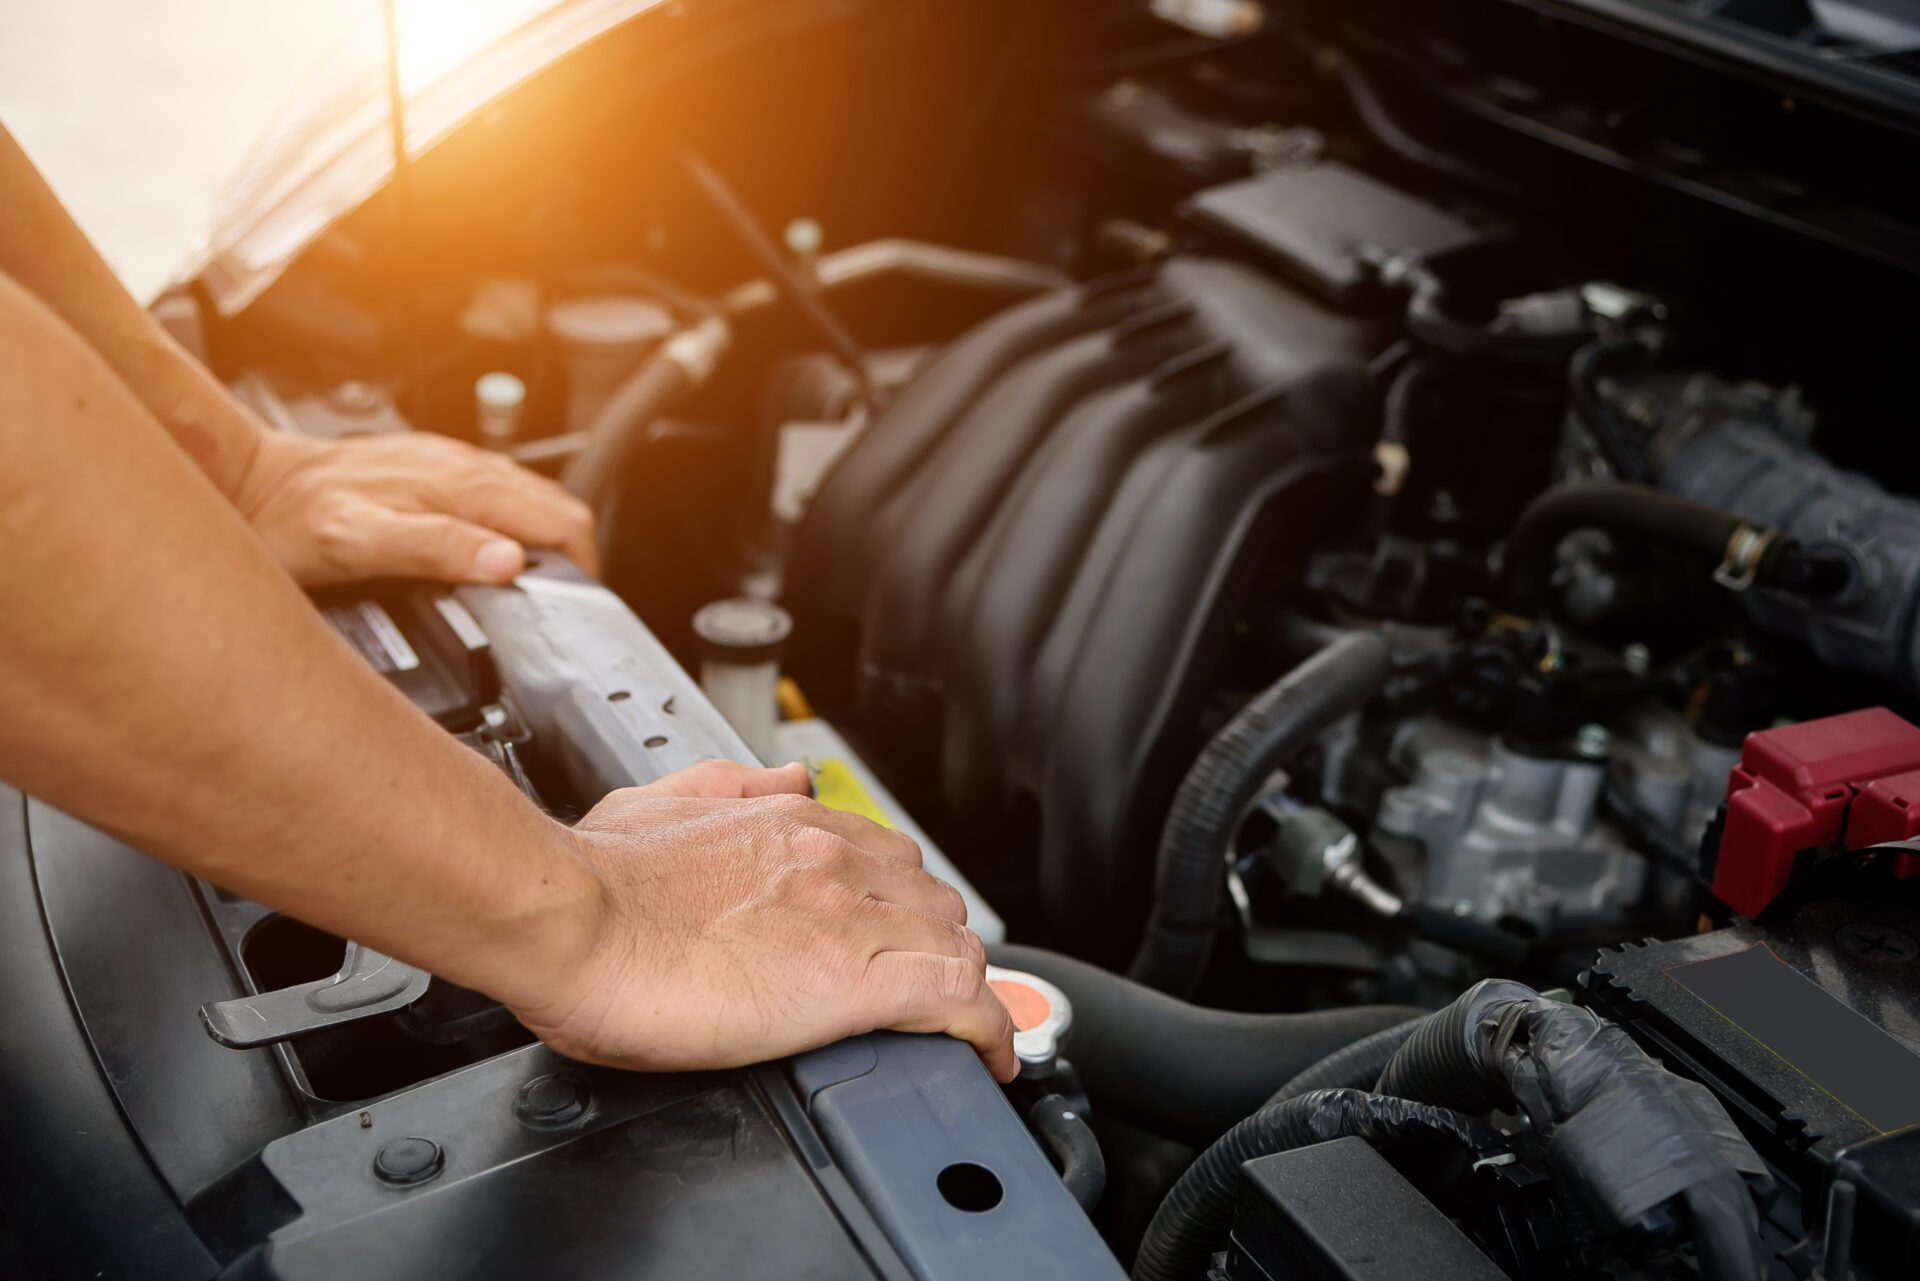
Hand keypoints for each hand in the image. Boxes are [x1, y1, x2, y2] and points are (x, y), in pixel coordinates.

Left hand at [231, 432, 596, 585]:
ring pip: (533, 502)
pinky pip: (500, 496)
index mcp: (460, 486)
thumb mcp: (359, 543)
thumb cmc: (290, 520)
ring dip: (549, 544)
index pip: (561, 522)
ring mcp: (450, 464)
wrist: (246, 481)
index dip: (583, 573)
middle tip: (562, 611)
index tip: (576, 613)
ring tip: (536, 590)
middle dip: (576, 561)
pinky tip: (495, 555)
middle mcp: (463, 467)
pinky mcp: (434, 468)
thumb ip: (437, 548)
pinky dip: (517, 530)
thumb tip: (508, 564)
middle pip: (557, 511)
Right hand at [514, 760, 1016, 1080]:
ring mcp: (850, 918)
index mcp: (791, 823)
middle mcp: (834, 861)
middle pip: (934, 901)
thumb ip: (733, 786)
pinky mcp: (852, 982)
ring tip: (958, 1032)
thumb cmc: (594, 877)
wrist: (568, 916)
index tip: (902, 936)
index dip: (905, 905)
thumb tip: (782, 778)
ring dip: (963, 986)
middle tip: (923, 990)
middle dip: (935, 944)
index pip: (891, 858)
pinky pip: (958, 998)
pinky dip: (985, 1030)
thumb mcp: (666, 798)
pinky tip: (986, 1056)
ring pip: (957, 944)